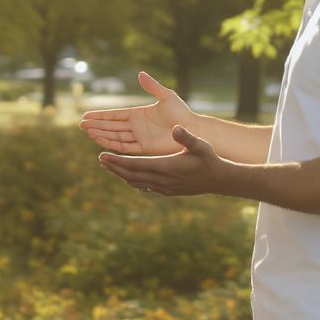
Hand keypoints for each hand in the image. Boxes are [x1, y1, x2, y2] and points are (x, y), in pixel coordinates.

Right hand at [79, 71, 194, 154]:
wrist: (192, 129)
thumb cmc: (181, 112)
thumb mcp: (166, 96)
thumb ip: (152, 86)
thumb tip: (139, 73)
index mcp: (138, 114)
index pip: (115, 115)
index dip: (101, 116)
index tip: (87, 115)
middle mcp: (136, 126)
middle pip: (112, 126)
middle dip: (96, 125)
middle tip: (81, 125)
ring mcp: (139, 137)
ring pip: (115, 136)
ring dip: (101, 134)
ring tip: (87, 132)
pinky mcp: (144, 148)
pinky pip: (125, 146)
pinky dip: (112, 144)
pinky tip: (101, 141)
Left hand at [98, 125, 227, 196]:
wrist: (219, 180)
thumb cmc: (210, 159)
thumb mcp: (199, 145)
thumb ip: (186, 137)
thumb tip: (176, 128)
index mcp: (166, 166)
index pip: (135, 165)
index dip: (117, 161)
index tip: (103, 156)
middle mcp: (162, 179)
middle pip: (131, 175)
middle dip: (114, 168)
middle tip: (101, 160)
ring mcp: (164, 187)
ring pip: (137, 183)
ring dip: (122, 175)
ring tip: (110, 167)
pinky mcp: (168, 191)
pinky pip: (146, 187)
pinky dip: (134, 181)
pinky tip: (129, 177)